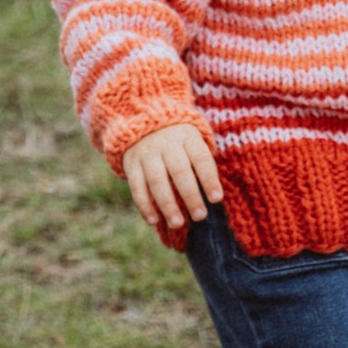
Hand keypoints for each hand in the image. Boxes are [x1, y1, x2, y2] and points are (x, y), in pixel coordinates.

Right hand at [121, 119, 222, 237]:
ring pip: (157, 180)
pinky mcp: (131, 164)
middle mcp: (166, 143)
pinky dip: (144, 205)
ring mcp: (147, 153)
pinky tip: (154, 221)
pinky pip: (137, 187)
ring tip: (177, 223)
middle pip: (179, 171)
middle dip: (190, 196)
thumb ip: (202, 164)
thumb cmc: (179, 142)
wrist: (144, 123)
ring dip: (167, 205)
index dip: (209, 179)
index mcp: (187, 136)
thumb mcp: (193, 142)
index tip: (216, 199)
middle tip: (200, 216)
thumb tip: (214, 198)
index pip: (200, 158)